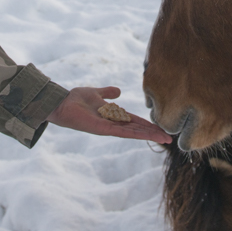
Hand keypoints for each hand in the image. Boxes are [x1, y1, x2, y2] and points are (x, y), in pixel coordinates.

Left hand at [46, 86, 171, 143]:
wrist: (62, 102)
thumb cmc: (76, 99)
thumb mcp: (96, 93)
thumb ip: (107, 92)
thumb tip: (118, 91)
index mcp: (113, 115)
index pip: (135, 122)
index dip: (148, 125)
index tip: (162, 129)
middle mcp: (113, 124)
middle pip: (137, 129)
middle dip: (153, 133)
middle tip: (170, 139)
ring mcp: (109, 128)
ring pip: (134, 133)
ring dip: (149, 136)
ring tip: (165, 139)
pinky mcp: (103, 129)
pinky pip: (123, 132)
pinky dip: (136, 134)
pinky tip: (147, 135)